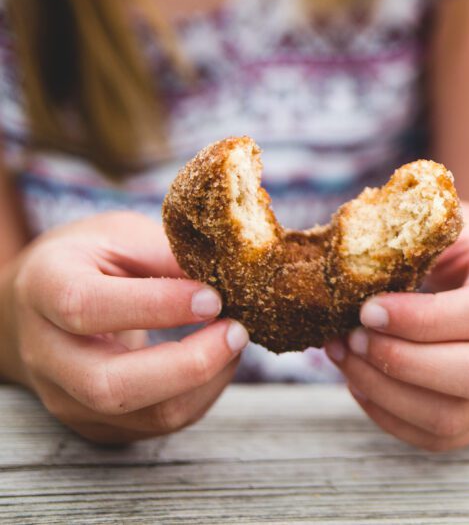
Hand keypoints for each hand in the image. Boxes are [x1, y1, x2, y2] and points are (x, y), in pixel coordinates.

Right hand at [5, 212, 247, 442]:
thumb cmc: (91, 261)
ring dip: (207, 382)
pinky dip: (202, 394)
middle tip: (237, 331)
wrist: (41, 305)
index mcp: (44, 288)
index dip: (156, 306)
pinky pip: (160, 424)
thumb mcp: (122, 235)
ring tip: (234, 340)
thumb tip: (228, 271)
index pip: (87, 308)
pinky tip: (219, 360)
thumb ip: (166, 254)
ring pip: (144, 416)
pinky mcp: (97, 425)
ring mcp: (67, 398)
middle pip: (109, 386)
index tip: (212, 298)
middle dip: (189, 364)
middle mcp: (46, 353)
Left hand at [325, 203, 468, 450]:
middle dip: (400, 363)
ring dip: (387, 394)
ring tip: (346, 359)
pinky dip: (392, 416)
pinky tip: (362, 383)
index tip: (367, 310)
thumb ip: (411, 235)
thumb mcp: (448, 222)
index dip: (421, 320)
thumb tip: (347, 254)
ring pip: (456, 417)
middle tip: (350, 338)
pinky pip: (443, 437)